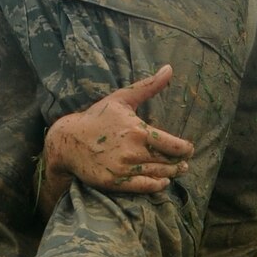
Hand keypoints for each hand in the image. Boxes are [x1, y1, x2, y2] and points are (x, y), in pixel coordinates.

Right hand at [42, 66, 193, 210]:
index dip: (186, 149)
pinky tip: (163, 182)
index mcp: (139, 131)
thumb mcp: (122, 98)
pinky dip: (158, 186)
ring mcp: (124, 168)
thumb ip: (149, 86)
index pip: (174, 145)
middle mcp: (134, 151)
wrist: (68, 140)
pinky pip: (144, 187)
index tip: (188, 149)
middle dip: (180, 163)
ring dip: (172, 174)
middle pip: (169, 162)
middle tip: (185, 163)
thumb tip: (170, 68)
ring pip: (159, 175)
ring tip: (176, 171)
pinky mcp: (115, 181)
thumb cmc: (97, 117)